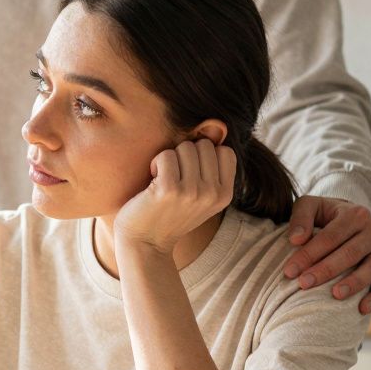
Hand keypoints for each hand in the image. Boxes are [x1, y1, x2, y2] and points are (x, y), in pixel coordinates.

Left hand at [115, 139, 235, 253]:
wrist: (145, 244)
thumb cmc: (168, 213)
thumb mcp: (201, 196)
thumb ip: (211, 169)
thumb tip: (215, 125)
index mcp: (225, 195)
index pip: (225, 151)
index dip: (204, 155)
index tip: (189, 174)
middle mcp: (213, 194)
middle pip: (204, 145)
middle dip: (185, 155)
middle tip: (173, 178)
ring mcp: (192, 192)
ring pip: (185, 147)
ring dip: (169, 159)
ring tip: (163, 181)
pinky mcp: (169, 190)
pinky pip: (165, 155)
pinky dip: (155, 164)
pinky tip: (152, 183)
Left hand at [283, 196, 370, 314]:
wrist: (348, 218)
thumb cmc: (324, 214)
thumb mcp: (310, 206)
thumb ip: (301, 218)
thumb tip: (296, 239)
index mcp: (356, 214)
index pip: (330, 236)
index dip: (309, 254)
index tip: (289, 271)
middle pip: (349, 254)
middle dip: (325, 270)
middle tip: (304, 284)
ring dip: (353, 284)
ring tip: (335, 295)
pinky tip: (361, 309)